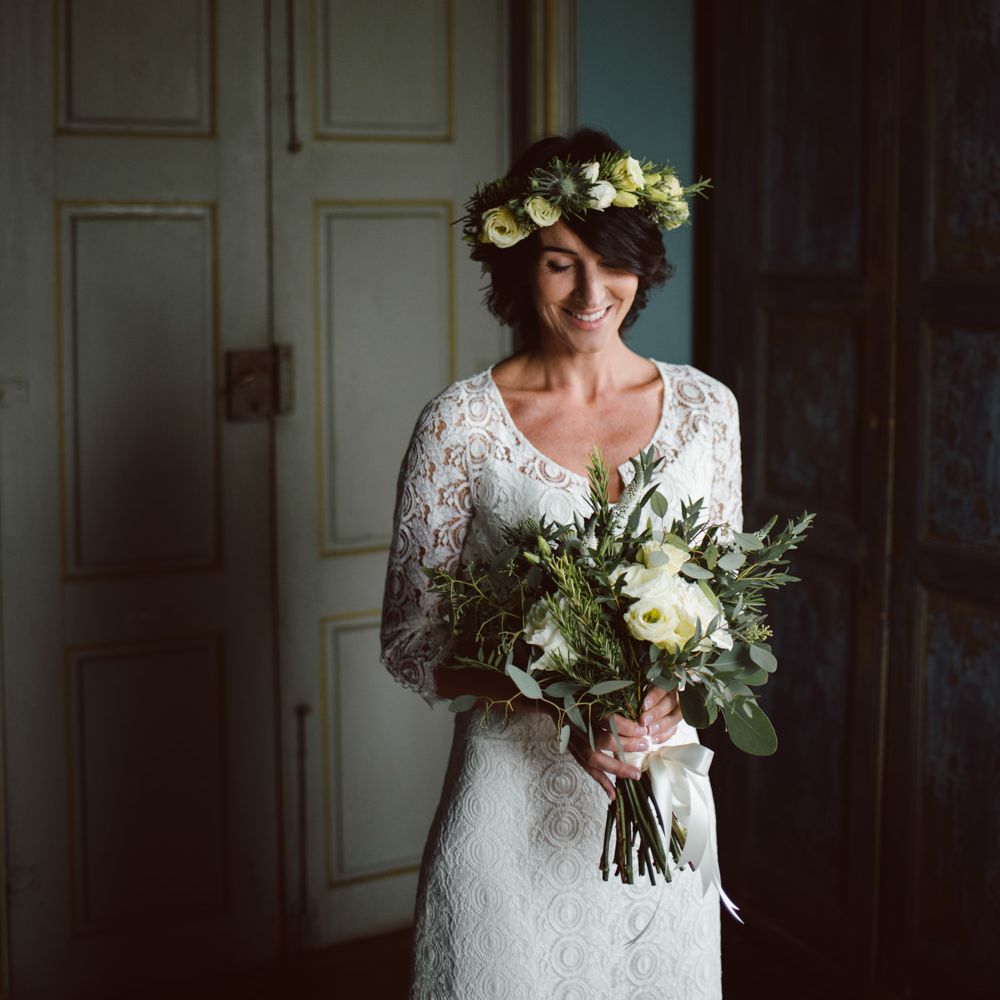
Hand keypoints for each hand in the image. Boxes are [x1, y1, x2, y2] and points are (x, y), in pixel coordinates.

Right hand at [566, 688, 682, 800]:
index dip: (627, 726)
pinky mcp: (576, 754)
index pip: (609, 720)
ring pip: (596, 759)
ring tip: (636, 774)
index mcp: (587, 711)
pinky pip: (589, 771)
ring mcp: (576, 744)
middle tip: (645, 745)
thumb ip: (614, 705)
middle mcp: (580, 728)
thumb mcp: (597, 695)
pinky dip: (602, 783)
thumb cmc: (582, 698)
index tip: (643, 729)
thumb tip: (639, 718)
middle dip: (626, 746)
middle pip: (604, 740)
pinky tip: (614, 794)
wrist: (557, 704)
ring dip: (617, 768)